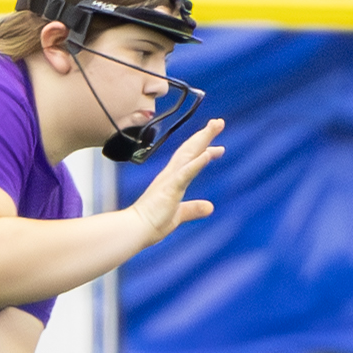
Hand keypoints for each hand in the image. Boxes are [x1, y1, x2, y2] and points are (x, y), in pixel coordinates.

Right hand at [132, 119, 224, 244]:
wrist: (134, 230)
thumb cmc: (151, 224)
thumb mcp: (179, 215)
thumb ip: (193, 209)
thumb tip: (210, 207)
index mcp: (172, 180)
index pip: (190, 160)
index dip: (204, 150)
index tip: (218, 146)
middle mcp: (170, 175)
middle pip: (190, 150)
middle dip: (205, 135)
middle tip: (218, 122)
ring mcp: (170, 180)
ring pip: (189, 154)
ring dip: (203, 139)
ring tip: (215, 126)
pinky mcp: (170, 188)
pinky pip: (185, 173)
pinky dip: (197, 162)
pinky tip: (207, 153)